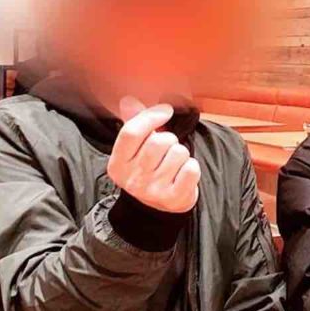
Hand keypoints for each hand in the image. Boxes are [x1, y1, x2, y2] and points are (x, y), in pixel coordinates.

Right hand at [107, 96, 200, 212]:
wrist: (155, 209)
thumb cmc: (147, 171)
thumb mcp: (135, 151)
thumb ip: (134, 124)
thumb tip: (129, 101)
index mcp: (117, 164)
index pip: (131, 132)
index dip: (151, 116)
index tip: (166, 111)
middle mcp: (132, 179)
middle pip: (159, 141)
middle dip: (169, 139)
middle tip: (166, 150)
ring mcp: (153, 190)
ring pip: (178, 152)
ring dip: (181, 153)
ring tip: (174, 164)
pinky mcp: (173, 198)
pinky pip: (191, 169)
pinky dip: (192, 167)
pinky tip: (183, 174)